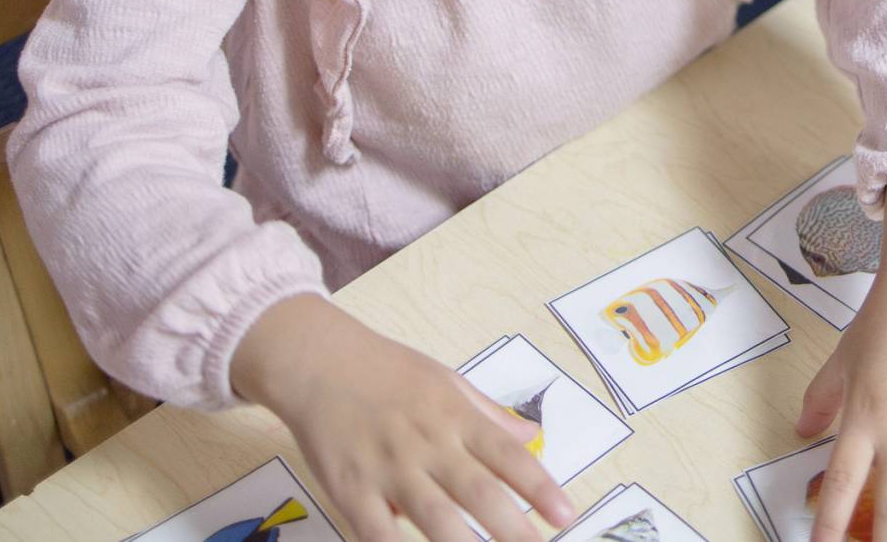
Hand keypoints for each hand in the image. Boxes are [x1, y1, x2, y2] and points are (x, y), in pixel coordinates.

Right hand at [231, 295, 571, 541]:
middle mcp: (429, 444)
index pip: (508, 456)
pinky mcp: (350, 488)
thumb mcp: (446, 380)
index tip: (567, 514)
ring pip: (434, 517)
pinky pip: (375, 530)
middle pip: (478, 492)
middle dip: (512, 527)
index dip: (540, 487)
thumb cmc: (388, 371)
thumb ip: (488, 414)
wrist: (319, 361)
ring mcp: (389, 468)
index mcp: (456, 418)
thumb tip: (533, 435)